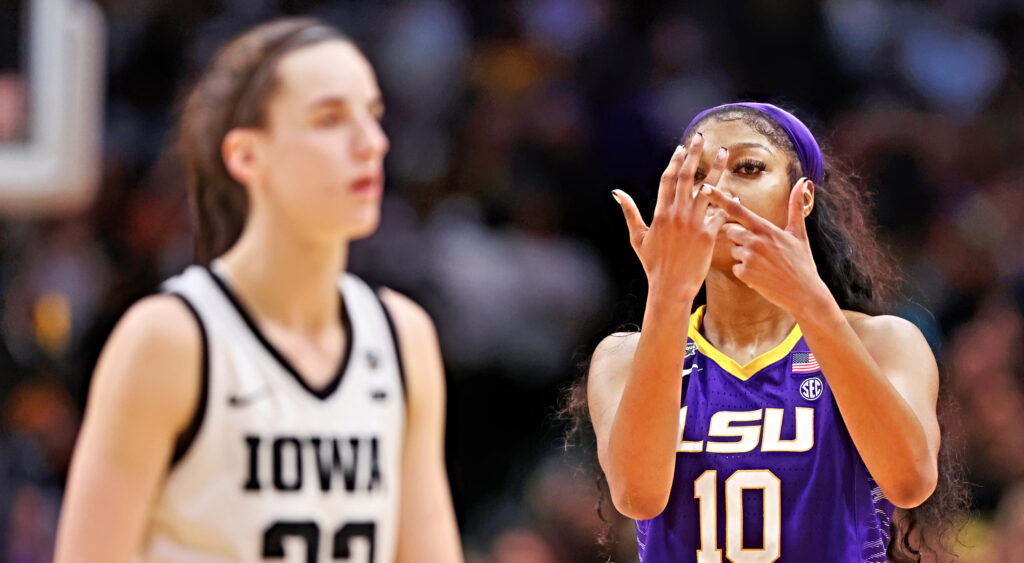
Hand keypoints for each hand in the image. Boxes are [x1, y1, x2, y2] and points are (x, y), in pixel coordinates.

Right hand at [613, 133, 729, 299]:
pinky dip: (727, 202)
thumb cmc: (653, 264)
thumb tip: (617, 193)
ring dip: (717, 169)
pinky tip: (734, 193)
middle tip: (700, 137)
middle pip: (686, 177)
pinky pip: (720, 213)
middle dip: (694, 154)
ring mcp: (693, 223)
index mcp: (660, 213)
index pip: (668, 179)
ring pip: (707, 189)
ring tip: (724, 153)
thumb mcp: (637, 237)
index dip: (674, 162)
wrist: (670, 286)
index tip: (681, 148)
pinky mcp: (708, 234)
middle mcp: (677, 214)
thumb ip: (629, 212)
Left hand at [700, 178, 827, 313]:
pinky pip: (736, 267)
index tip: (704, 188)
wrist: (804, 293)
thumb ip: (795, 207)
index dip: (718, 198)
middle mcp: (755, 240)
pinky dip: (746, 272)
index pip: (737, 209)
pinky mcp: (745, 273)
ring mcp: (749, 257)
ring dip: (744, 257)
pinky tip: (761, 276)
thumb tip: (803, 182)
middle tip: (761, 250)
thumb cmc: (802, 263)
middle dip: (740, 239)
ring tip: (765, 265)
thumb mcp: (799, 233)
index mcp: (766, 228)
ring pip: (734, 251)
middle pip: (730, 231)